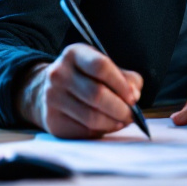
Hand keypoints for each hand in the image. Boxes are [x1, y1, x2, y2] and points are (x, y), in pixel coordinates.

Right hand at [17, 43, 143, 138]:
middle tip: (131, 115)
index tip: (133, 97)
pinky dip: (100, 131)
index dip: (121, 84)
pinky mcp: (52, 120)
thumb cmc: (86, 77)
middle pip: (96, 94)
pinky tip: (107, 126)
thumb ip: (126, 78)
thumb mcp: (105, 67)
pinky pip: (83, 130)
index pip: (100, 66)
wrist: (51, 89)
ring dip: (112, 122)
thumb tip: (134, 95)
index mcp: (74, 54)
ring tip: (122, 121)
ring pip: (90, 117)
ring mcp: (52, 97)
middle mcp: (59, 73)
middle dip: (119, 108)